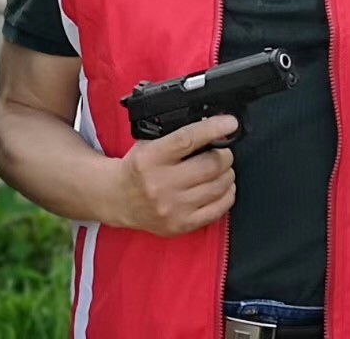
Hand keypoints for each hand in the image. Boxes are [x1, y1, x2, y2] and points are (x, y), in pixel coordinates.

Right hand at [105, 115, 237, 236]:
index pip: (187, 139)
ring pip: (218, 187)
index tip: (230, 123)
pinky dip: (227, 194)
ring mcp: (172, 208)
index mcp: (151, 158)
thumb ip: (177, 135)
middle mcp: (161, 184)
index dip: (213, 129)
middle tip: (224, 151)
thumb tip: (213, 126)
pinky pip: (218, 209)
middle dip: (225, 155)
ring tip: (223, 168)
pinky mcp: (181, 225)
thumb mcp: (148, 143)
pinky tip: (223, 187)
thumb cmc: (138, 167)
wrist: (119, 199)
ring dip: (227, 174)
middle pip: (210, 165)